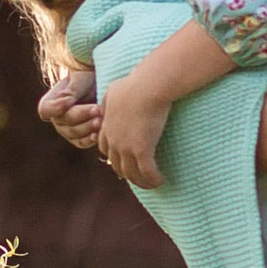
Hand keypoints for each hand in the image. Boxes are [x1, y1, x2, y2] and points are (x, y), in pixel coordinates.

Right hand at [38, 68, 103, 154]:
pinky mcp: (79, 139)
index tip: (70, 100)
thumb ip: (71, 90)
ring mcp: (67, 131)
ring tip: (101, 119)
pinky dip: (91, 139)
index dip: (57, 106)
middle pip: (66, 120)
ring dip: (89, 127)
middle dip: (82, 115)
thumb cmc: (86, 80)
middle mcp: (56, 119)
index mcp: (51, 103)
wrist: (98, 88)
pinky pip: (82, 142)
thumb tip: (67, 101)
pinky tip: (99, 134)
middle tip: (97, 109)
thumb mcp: (79, 79)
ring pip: (75, 133)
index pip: (46, 109)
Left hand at [97, 56, 176, 188]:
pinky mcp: (142, 151)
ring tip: (153, 183)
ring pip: (132, 174)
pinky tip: (161, 180)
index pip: (105, 149)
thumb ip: (108, 100)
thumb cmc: (134, 84)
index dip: (115, 157)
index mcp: (107, 127)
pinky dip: (154, 179)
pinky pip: (147, 172)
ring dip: (142, 182)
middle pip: (118, 166)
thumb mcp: (114, 91)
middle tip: (141, 177)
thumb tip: (106, 104)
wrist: (147, 87)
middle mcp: (114, 141)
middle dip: (128, 174)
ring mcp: (127, 148)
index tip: (125, 160)